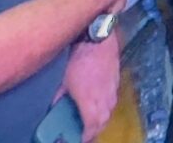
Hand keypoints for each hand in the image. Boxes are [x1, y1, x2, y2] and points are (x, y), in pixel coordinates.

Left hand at [64, 24, 120, 139]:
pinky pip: (113, 100)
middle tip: (87, 133)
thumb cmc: (79, 59)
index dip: (87, 136)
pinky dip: (107, 107)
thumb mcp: (64, 80)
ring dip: (102, 119)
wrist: (99, 39)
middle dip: (95, 130)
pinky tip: (101, 104)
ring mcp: (112, 89)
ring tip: (94, 121)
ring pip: (110, 111)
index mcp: (90, 101)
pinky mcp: (117, 81)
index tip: (81, 139)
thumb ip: (60, 97)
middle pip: (103, 121)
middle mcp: (104, 98)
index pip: (92, 125)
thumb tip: (55, 106)